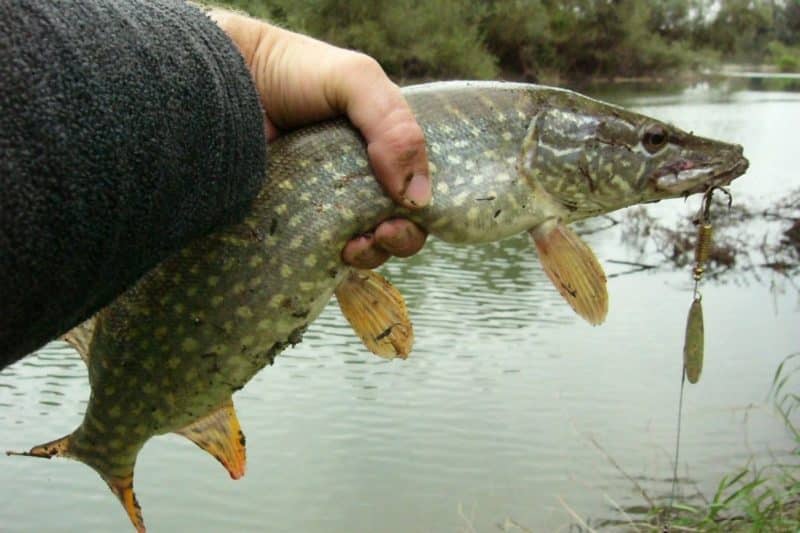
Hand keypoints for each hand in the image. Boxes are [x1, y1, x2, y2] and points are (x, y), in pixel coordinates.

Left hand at [209, 9, 428, 268]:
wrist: (225, 80)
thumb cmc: (292, 73)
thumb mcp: (356, 80)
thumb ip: (395, 128)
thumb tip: (418, 198)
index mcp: (384, 148)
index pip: (419, 190)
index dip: (420, 211)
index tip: (404, 215)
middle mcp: (359, 179)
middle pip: (397, 225)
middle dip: (400, 239)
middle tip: (381, 234)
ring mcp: (325, 204)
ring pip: (363, 245)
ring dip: (369, 255)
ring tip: (352, 247)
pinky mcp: (293, 222)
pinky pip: (320, 251)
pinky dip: (331, 260)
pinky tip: (330, 253)